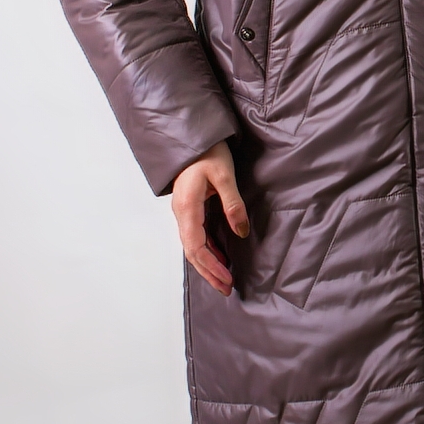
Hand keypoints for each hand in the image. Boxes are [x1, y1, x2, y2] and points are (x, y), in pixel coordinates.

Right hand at [171, 140, 249, 295]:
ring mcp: (184, 211)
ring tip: (224, 279)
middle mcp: (181, 213)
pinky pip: (196, 236)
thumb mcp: (224, 175)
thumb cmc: (208, 152)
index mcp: (187, 208)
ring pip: (193, 246)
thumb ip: (233, 204)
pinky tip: (220, 257)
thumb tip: (241, 232)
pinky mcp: (190, 208)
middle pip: (192, 251)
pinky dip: (207, 250)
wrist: (194, 135)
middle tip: (226, 288)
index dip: (211, 266)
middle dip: (209, 272)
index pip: (196, 246)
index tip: (226, 279)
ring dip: (208, 264)